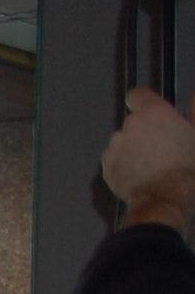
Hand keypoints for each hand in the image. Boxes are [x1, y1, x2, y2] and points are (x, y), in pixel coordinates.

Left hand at [102, 88, 194, 230]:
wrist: (167, 198)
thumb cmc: (186, 168)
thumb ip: (194, 111)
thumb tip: (193, 95)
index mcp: (153, 113)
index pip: (137, 95)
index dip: (143, 102)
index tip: (149, 110)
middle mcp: (130, 126)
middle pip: (132, 122)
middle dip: (143, 130)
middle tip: (161, 146)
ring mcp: (115, 147)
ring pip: (123, 142)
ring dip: (133, 148)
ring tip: (152, 164)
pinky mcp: (107, 167)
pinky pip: (115, 161)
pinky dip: (124, 165)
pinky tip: (141, 174)